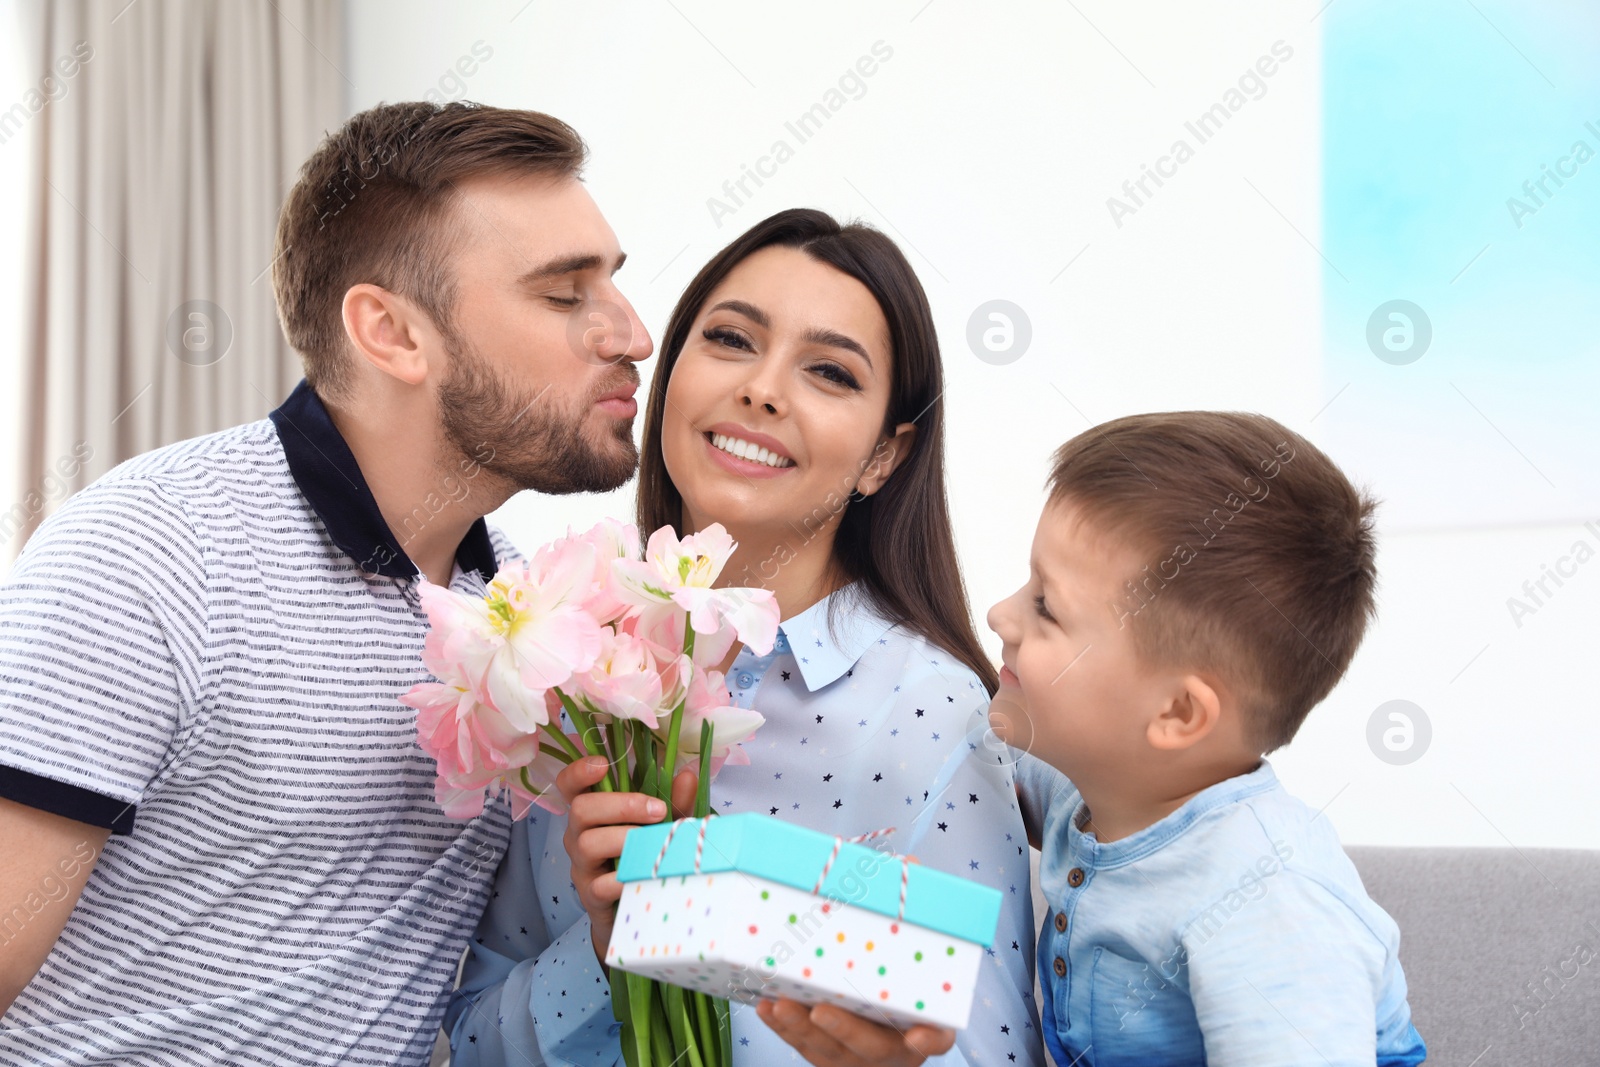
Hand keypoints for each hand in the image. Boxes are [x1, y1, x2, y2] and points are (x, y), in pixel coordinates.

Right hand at [556, 756, 697, 966]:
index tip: (603, 764)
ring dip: (624, 839)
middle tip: (658, 811)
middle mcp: (578, 834)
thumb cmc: (644, 855)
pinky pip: (599, 885)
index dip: (579, 771)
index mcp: (592, 811)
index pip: (569, 784)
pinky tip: (645, 875)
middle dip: (621, 805)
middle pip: (580, 809)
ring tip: (654, 843)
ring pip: (587, 844)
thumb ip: (674, 801)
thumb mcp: (662, 825)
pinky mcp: (590, 896)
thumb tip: (688, 776)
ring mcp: (581, 865)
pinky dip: (624, 878)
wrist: (632, 907)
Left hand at [756, 998, 955, 1066]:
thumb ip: (934, 1033)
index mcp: (904, 1050)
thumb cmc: (913, 1025)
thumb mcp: (935, 1029)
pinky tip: (764, 1007)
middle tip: (819, 1011)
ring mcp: (842, 1059)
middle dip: (837, 1029)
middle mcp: (872, 1060)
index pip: (904, 1046)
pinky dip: (779, 1026)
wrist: (887, 1048)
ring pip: (818, 1047)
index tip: (911, 1033)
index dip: (907, 1040)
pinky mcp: (818, 1053)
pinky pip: (797, 1042)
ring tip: (779, 1006)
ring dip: (796, 1027)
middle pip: (853, 1048)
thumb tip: (923, 1035)